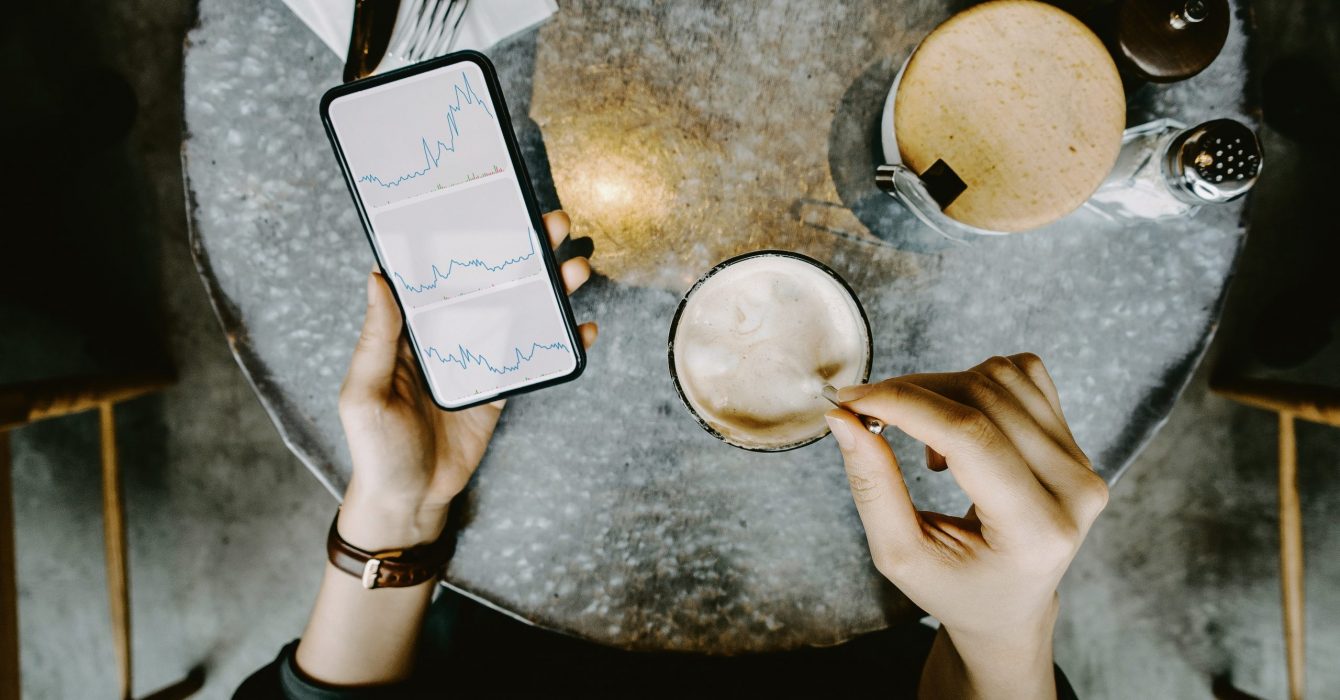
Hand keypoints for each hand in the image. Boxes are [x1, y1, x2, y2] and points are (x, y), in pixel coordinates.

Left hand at [337, 211, 597, 549]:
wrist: (410, 501)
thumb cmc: (376, 449)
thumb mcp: (365, 393)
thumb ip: (377, 338)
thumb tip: (377, 278)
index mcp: (411, 328)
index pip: (441, 271)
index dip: (468, 237)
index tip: (495, 206)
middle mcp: (447, 333)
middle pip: (492, 280)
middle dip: (525, 250)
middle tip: (555, 225)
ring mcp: (479, 357)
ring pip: (520, 309)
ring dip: (552, 286)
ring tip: (579, 266)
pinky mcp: (502, 386)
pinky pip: (535, 355)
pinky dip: (563, 341)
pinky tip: (586, 328)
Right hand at [825, 355, 1106, 696]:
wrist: (1011, 607)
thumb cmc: (955, 590)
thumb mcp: (901, 556)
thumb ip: (872, 488)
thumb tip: (843, 418)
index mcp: (1037, 532)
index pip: (970, 436)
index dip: (904, 404)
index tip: (850, 400)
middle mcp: (1074, 491)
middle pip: (983, 397)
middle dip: (911, 392)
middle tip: (866, 412)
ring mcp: (1083, 462)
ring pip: (1000, 377)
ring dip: (942, 391)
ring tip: (926, 444)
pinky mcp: (1076, 441)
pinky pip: (1022, 374)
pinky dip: (975, 385)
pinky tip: (961, 429)